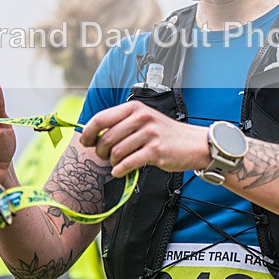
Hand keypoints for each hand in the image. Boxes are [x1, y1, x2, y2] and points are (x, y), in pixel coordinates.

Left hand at [79, 101, 208, 176]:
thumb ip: (121, 124)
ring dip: (113, 162)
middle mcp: (141, 117)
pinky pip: (128, 163)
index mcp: (134, 108)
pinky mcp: (155, 150)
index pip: (101, 118)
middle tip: (106, 157)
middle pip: (106, 138)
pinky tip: (121, 171)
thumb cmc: (165, 134)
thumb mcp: (143, 121)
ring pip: (116, 152)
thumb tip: (93, 136)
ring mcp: (149, 133)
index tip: (85, 142)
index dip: (88, 132)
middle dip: (101, 152)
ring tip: (118, 163)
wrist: (193, 144)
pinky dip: (120, 170)